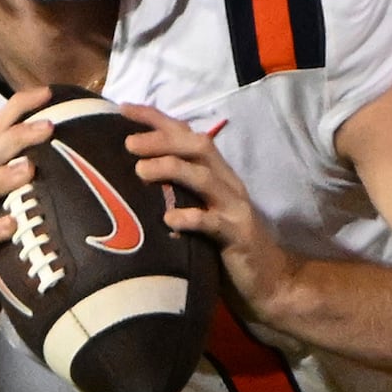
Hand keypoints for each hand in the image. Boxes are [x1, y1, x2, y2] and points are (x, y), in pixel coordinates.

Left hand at [121, 105, 302, 324]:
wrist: (269, 283)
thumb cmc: (224, 249)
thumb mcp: (200, 212)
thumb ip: (177, 193)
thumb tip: (132, 178)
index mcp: (217, 174)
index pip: (186, 135)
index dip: (156, 119)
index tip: (122, 108)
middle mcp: (227, 184)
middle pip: (197, 147)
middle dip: (162, 140)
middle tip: (128, 143)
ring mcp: (234, 209)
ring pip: (203, 178)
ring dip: (170, 169)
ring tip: (141, 171)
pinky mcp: (238, 236)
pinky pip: (213, 223)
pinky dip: (190, 218)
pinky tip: (169, 220)